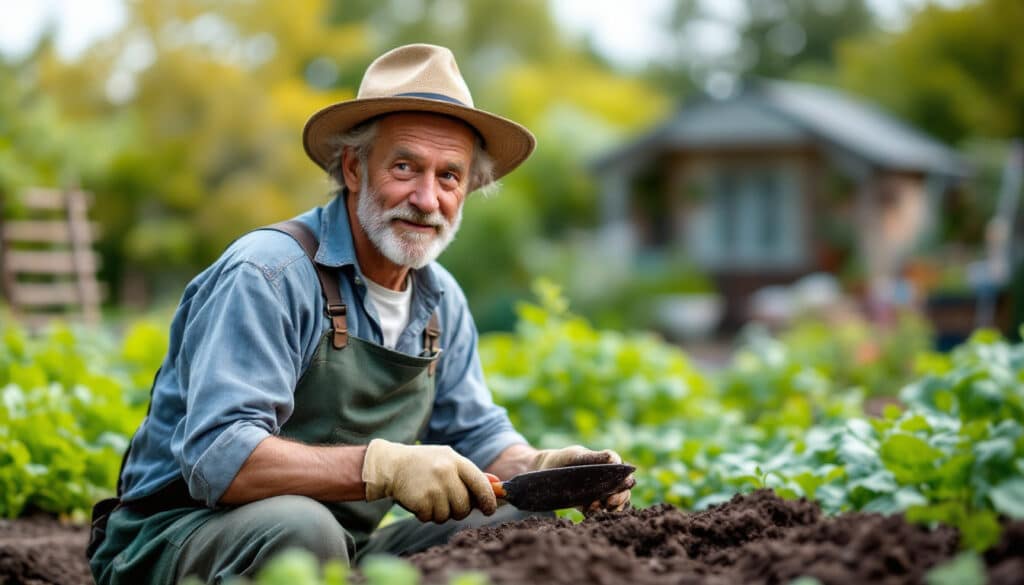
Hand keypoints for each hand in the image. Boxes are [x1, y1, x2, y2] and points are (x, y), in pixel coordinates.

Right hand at [362, 439, 496, 522]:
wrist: (390, 465)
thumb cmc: (423, 464)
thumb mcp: (447, 460)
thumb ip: (469, 474)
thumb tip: (496, 485)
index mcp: (455, 461)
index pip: (480, 483)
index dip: (488, 499)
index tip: (490, 509)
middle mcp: (446, 473)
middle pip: (465, 505)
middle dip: (459, 510)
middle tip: (448, 503)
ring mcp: (433, 487)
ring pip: (448, 515)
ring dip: (440, 513)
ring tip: (430, 499)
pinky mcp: (421, 501)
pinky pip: (431, 518)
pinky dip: (426, 515)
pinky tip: (419, 501)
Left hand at [531, 445, 633, 513]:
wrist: (542, 475)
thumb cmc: (561, 460)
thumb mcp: (575, 456)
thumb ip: (593, 457)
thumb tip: (615, 459)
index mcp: (605, 463)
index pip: (621, 469)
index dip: (624, 476)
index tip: (622, 481)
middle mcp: (606, 479)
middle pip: (624, 488)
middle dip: (621, 496)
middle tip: (610, 501)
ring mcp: (599, 493)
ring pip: (616, 502)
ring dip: (612, 507)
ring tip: (598, 507)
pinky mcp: (590, 505)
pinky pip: (601, 512)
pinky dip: (599, 513)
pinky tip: (590, 511)